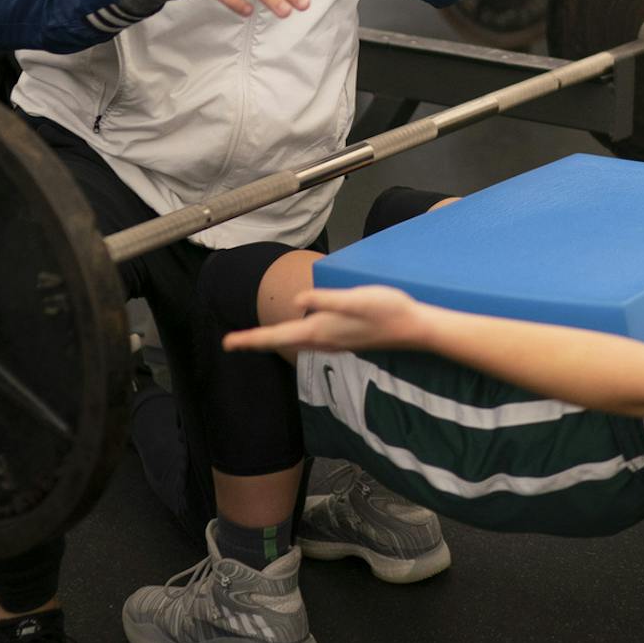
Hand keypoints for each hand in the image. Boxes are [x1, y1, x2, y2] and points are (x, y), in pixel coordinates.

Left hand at [223, 286, 428, 355]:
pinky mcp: (343, 338)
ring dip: (273, 341)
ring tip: (254, 338)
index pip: (279, 336)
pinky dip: (292, 338)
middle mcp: (323, 339)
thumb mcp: (358, 299)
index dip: (252, 338)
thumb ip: (328, 300)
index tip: (228, 342)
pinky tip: (297, 332)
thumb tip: (298, 299)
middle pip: (282, 341)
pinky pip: (307, 340)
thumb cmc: (388, 310)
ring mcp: (333, 341)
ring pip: (294, 343)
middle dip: (256, 341)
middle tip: (231, 342)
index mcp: (321, 329)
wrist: (414, 328)